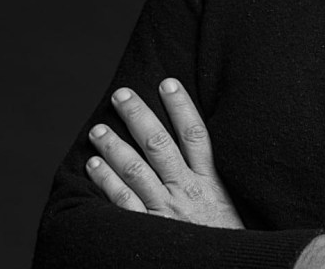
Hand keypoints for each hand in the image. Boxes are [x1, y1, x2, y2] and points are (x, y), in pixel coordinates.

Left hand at [85, 78, 243, 228]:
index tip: (167, 81)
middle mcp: (187, 191)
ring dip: (114, 145)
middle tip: (121, 94)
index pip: (195, 134)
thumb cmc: (230, 243)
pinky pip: (124, 202)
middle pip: (159, 143)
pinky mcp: (151, 231)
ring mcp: (167, 211)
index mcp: (212, 183)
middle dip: (138, 115)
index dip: (181, 105)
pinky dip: (106, 182)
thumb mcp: (231, 207)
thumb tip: (200, 153)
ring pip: (136, 169)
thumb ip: (215, 182)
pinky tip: (93, 166)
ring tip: (97, 129)